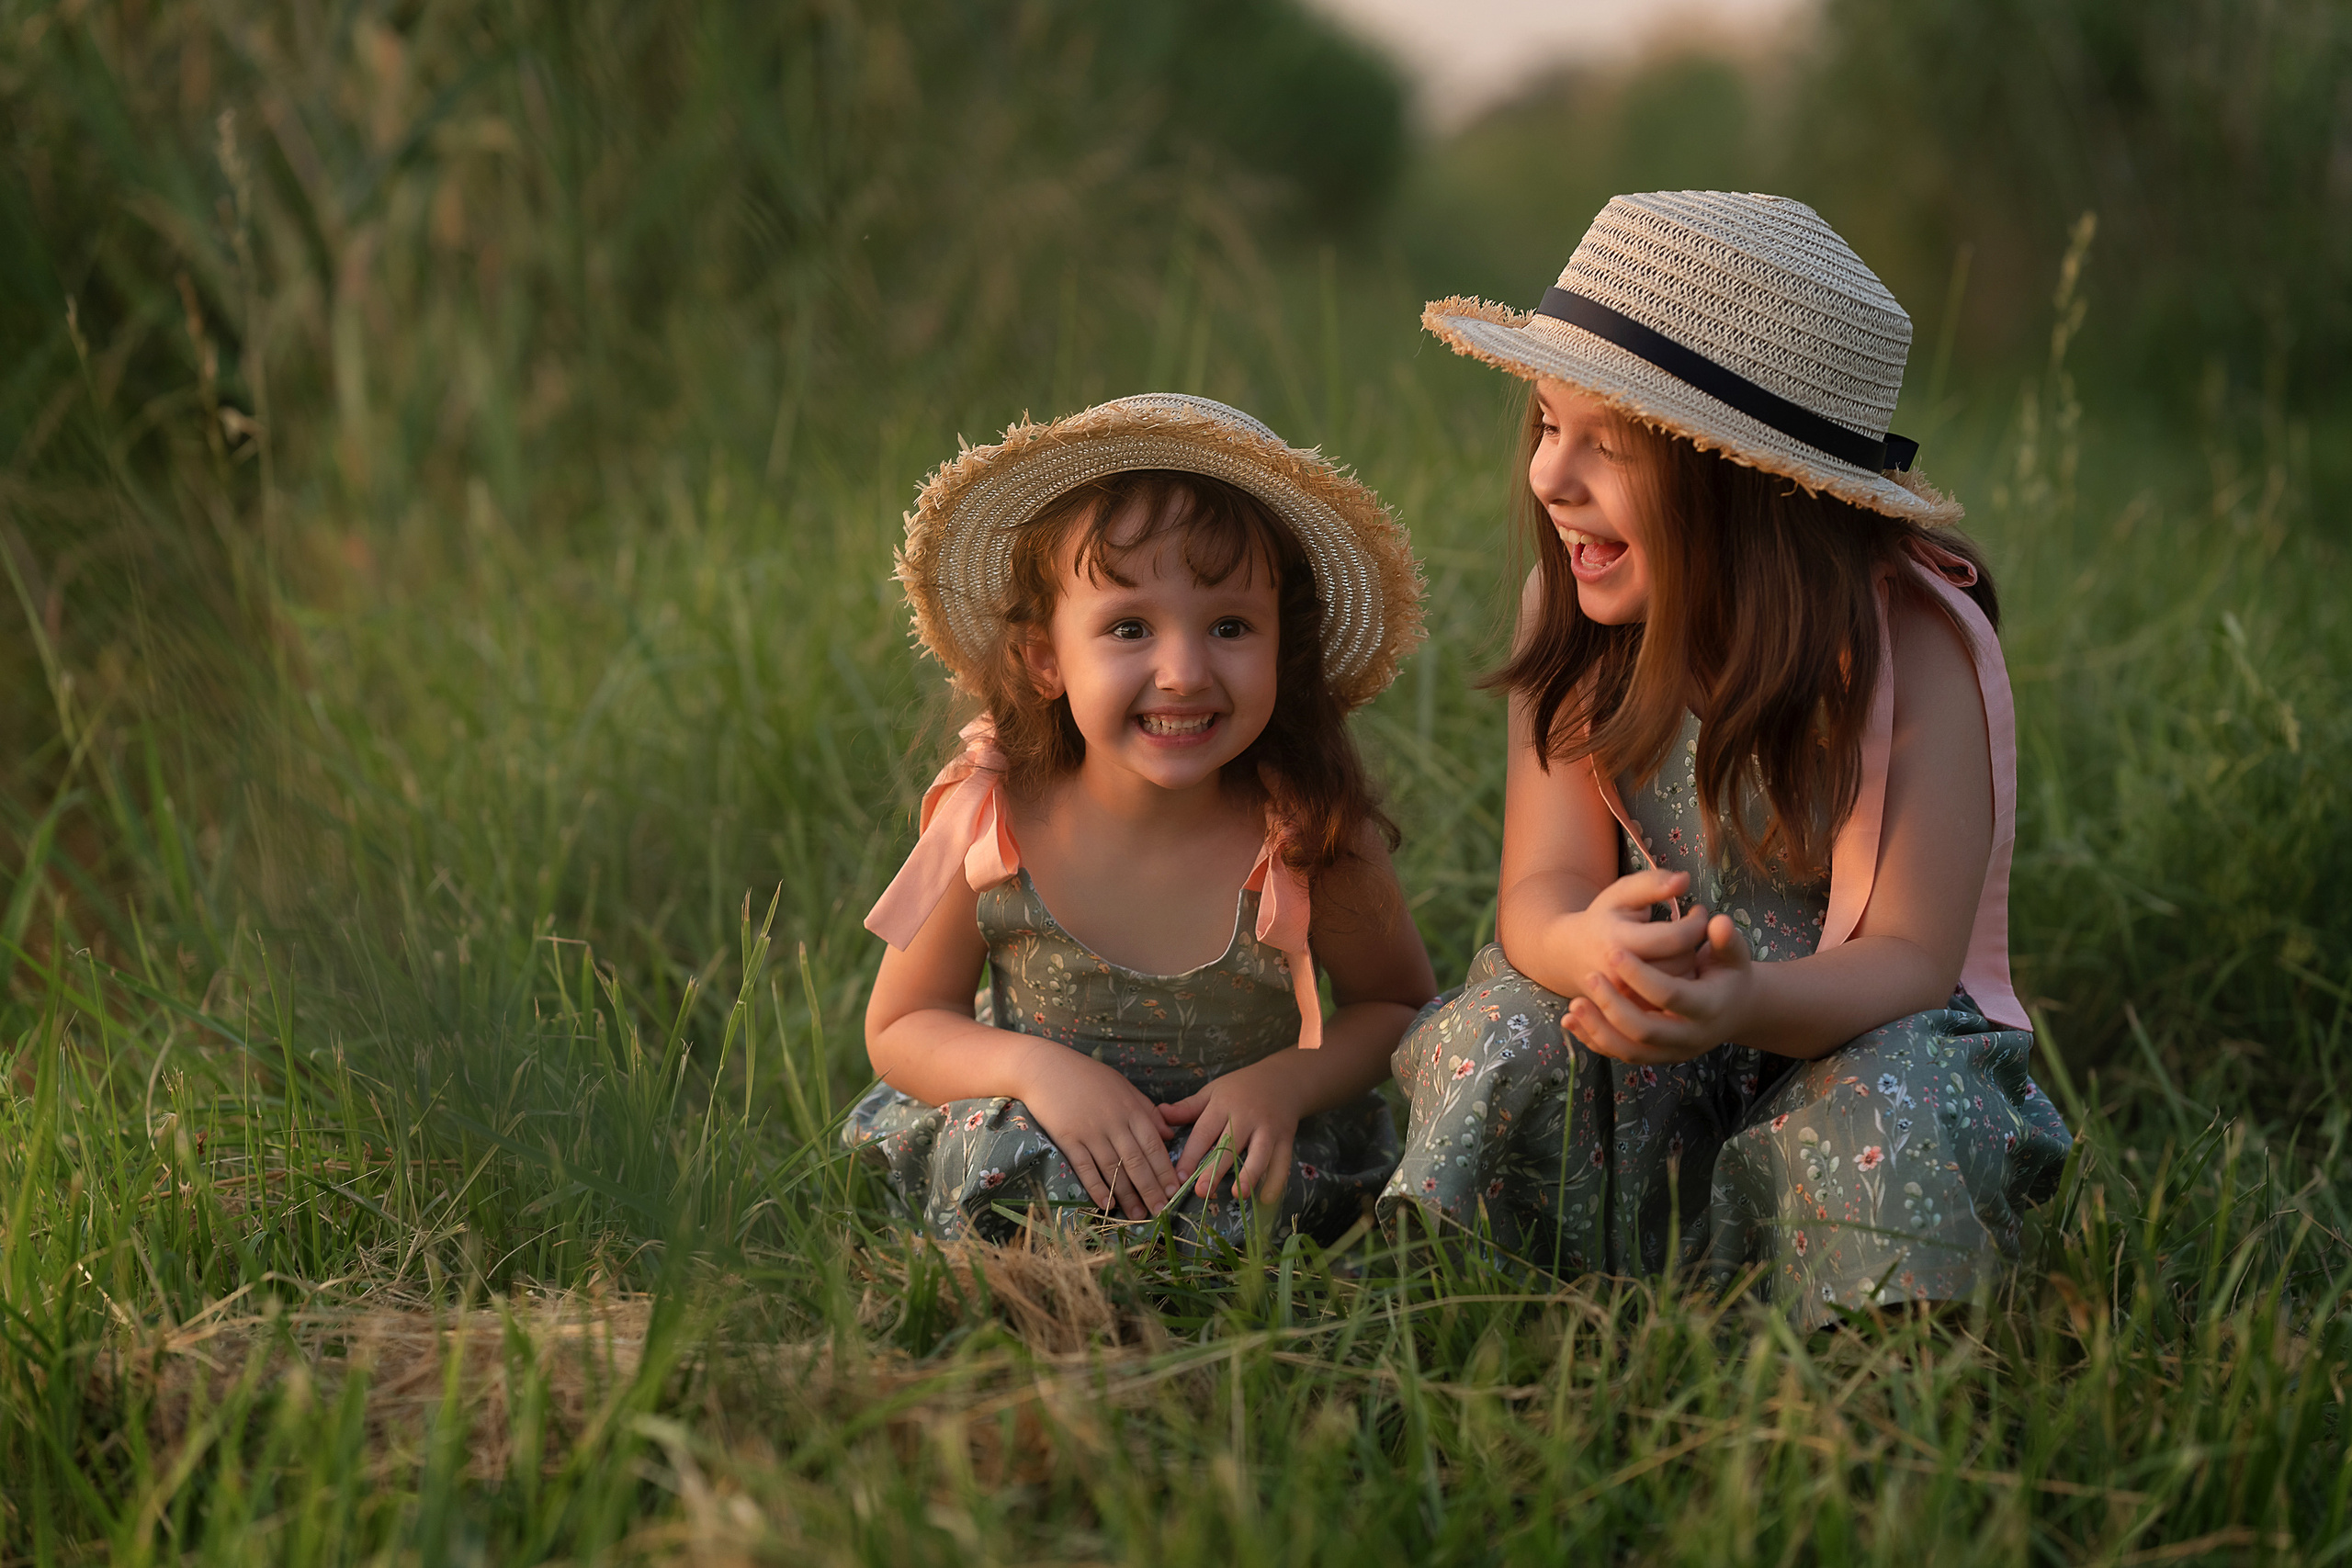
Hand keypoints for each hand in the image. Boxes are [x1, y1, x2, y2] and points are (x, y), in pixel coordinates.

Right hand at [1013, 1045, 1181, 1219]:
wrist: (1045, 1068)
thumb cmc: (1087, 1076)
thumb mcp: (1123, 1086)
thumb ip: (1147, 1110)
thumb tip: (1169, 1134)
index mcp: (1131, 1109)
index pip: (1154, 1146)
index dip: (1165, 1171)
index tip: (1175, 1192)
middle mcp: (1114, 1122)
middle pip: (1137, 1162)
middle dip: (1151, 1190)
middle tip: (1161, 1211)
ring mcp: (1090, 1131)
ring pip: (1114, 1169)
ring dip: (1127, 1195)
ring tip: (1137, 1215)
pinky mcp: (1068, 1138)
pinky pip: (1086, 1168)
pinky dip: (1097, 1187)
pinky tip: (1107, 1204)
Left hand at [1159, 1055, 1307, 1204]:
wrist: (1282, 1079)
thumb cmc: (1240, 1088)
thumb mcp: (1212, 1091)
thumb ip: (1187, 1108)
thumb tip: (1159, 1114)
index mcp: (1224, 1105)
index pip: (1204, 1132)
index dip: (1191, 1155)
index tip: (1178, 1176)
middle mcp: (1247, 1117)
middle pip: (1231, 1145)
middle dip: (1216, 1169)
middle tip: (1202, 1191)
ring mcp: (1269, 1129)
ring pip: (1260, 1154)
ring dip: (1250, 1175)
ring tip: (1238, 1196)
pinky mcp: (1286, 1139)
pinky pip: (1282, 1163)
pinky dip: (1276, 1182)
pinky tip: (1265, 1199)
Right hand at [1552, 867, 1712, 990]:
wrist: (1571, 956)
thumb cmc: (1603, 919)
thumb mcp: (1621, 893)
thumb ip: (1652, 883)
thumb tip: (1684, 880)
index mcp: (1618, 941)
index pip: (1675, 937)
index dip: (1697, 923)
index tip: (1699, 912)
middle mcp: (1620, 976)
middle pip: (1681, 962)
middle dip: (1691, 944)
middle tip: (1685, 931)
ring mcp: (1627, 1000)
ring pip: (1681, 984)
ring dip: (1688, 964)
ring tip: (1675, 949)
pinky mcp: (1633, 1013)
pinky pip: (1673, 1003)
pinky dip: (1678, 984)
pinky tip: (1669, 969)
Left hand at [1568, 913, 1756, 1064]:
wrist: (1734, 1009)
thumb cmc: (1728, 973)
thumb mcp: (1733, 955)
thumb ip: (1725, 939)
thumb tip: (1716, 920)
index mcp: (1709, 1008)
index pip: (1670, 995)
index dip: (1641, 975)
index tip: (1614, 952)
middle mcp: (1691, 1037)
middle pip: (1646, 1031)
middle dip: (1614, 1005)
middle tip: (1589, 977)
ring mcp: (1672, 1052)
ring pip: (1629, 1051)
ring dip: (1598, 1029)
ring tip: (1574, 1003)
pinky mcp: (1656, 1058)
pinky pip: (1620, 1055)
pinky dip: (1594, 1041)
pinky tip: (1570, 1021)